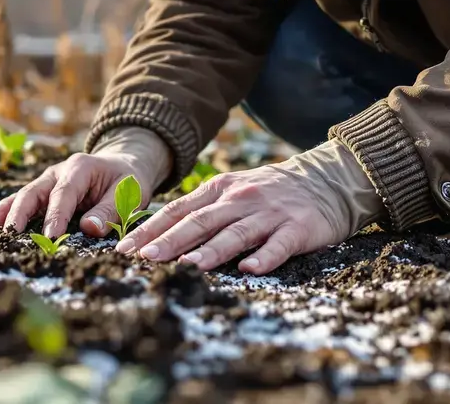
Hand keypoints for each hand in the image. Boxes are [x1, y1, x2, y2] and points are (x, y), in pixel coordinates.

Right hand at [0, 135, 166, 237]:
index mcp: (80, 168)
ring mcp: (47, 180)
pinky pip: (21, 199)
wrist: (122, 165)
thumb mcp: (127, 194)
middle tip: (12, 236)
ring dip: (7, 212)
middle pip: (34, 192)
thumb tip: (89, 228)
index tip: (51, 237)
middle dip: (21, 214)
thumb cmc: (125, 181)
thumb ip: (109, 211)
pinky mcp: (43, 190)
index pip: (64, 194)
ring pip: (23, 195)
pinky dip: (6, 210)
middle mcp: (58, 171)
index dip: (56, 216)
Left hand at [114, 143, 378, 274]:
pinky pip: (279, 245)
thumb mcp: (232, 191)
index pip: (178, 210)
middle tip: (143, 259)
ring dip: (211, 250)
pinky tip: (249, 269)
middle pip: (200, 221)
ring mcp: (269, 213)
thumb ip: (202, 209)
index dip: (150, 229)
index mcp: (219, 190)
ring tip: (188, 266)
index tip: (124, 248)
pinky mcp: (297, 228)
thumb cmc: (270, 194)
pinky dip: (264, 257)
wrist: (326, 180)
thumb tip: (157, 234)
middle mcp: (240, 199)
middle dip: (169, 241)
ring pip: (235, 233)